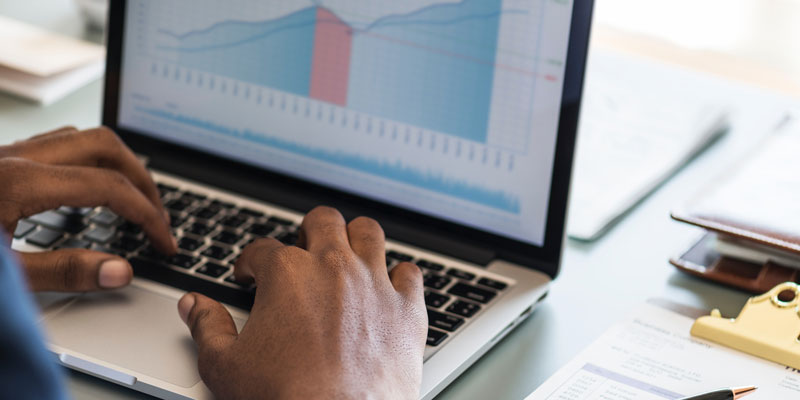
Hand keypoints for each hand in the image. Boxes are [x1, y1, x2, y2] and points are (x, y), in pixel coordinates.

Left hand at [0, 126, 176, 291]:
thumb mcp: (3, 277)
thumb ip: (62, 272)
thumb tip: (120, 270)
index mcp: (18, 182)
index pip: (108, 186)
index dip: (146, 215)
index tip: (163, 241)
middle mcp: (14, 158)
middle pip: (105, 146)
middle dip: (141, 180)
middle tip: (157, 216)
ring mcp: (4, 155)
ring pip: (80, 138)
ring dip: (116, 165)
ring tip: (132, 200)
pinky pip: (55, 146)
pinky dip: (86, 164)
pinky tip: (86, 193)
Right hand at [178, 206, 426, 398]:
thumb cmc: (285, 397)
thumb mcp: (226, 366)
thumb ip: (207, 327)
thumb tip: (194, 306)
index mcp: (287, 273)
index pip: (263, 249)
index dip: (251, 261)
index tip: (250, 275)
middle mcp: (334, 267)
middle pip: (323, 221)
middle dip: (308, 231)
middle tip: (303, 250)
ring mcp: (374, 284)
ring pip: (369, 232)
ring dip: (356, 237)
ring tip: (347, 252)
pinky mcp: (407, 308)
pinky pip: (411, 273)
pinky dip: (400, 277)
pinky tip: (390, 286)